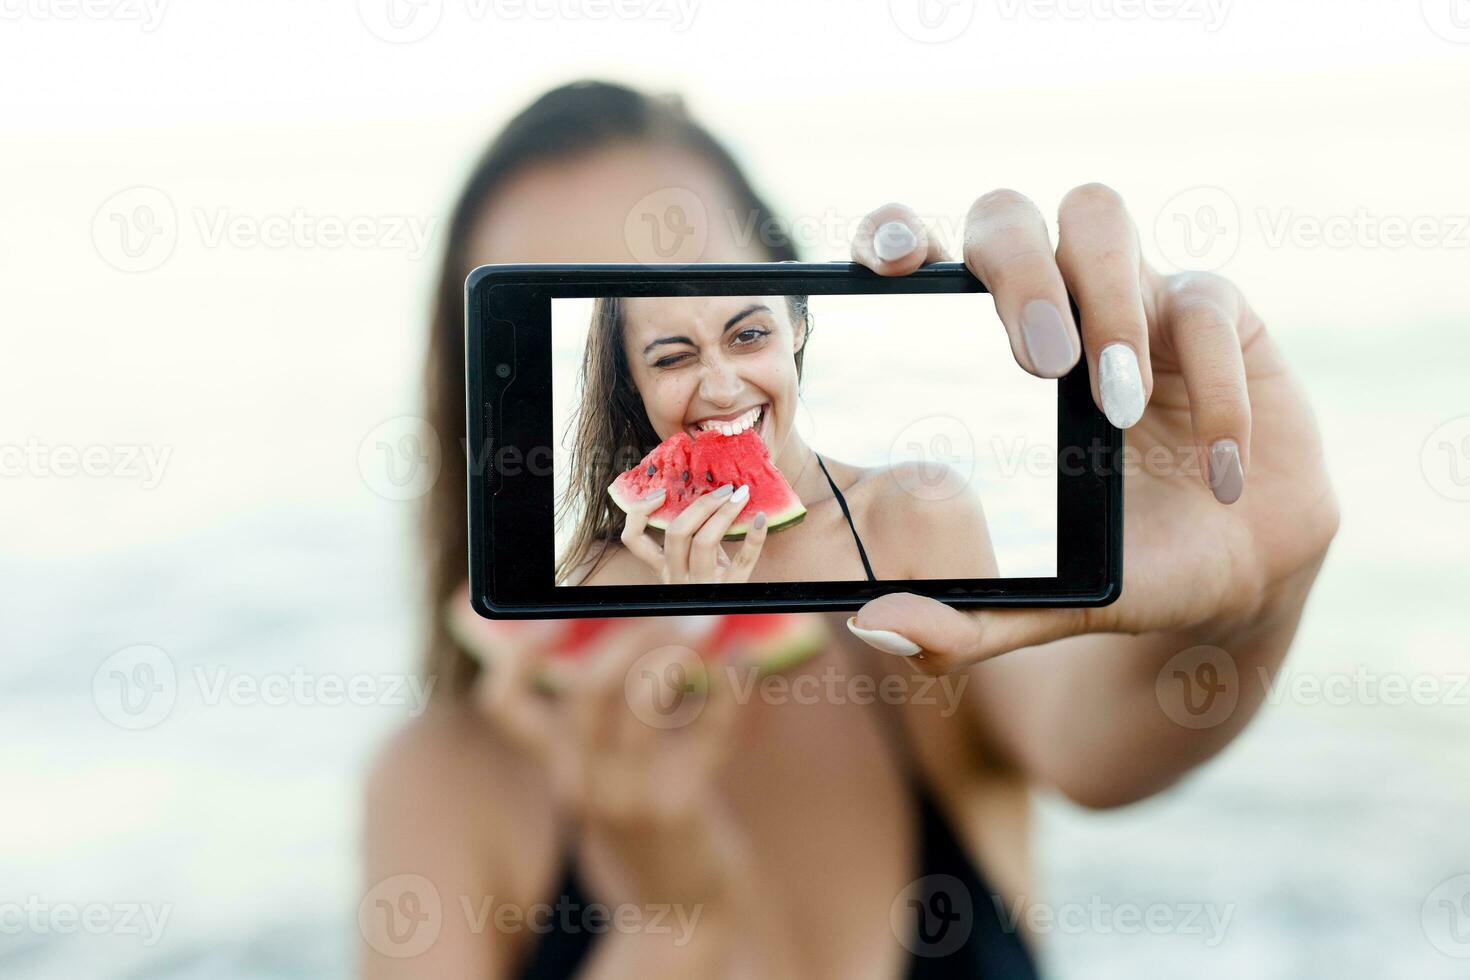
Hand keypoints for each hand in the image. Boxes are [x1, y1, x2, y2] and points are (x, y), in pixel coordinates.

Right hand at [448, 596, 749, 906]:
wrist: (680, 911)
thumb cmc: (646, 826)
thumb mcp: (605, 777)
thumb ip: (606, 721)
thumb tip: (634, 632)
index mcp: (558, 767)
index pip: (505, 705)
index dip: (516, 657)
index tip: (552, 618)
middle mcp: (581, 783)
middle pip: (587, 691)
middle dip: (626, 640)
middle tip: (662, 621)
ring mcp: (629, 798)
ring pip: (641, 704)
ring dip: (674, 656)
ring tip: (700, 635)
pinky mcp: (680, 809)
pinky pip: (707, 735)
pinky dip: (729, 691)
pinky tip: (743, 661)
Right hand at [617, 482, 769, 584]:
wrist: (724, 622)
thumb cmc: (706, 583)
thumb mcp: (687, 564)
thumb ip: (684, 538)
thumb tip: (692, 491)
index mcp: (663, 569)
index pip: (633, 540)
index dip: (640, 513)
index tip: (660, 492)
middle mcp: (678, 578)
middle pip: (677, 533)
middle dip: (699, 505)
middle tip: (722, 489)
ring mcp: (704, 584)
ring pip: (704, 542)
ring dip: (723, 513)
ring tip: (739, 496)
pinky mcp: (733, 588)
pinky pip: (743, 560)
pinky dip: (754, 537)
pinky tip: (762, 519)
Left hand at [845, 188, 1338, 670]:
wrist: (1235, 574)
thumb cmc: (1121, 563)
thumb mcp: (1041, 603)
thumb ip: (962, 621)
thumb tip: (872, 627)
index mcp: (984, 348)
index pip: (927, 254)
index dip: (898, 231)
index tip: (895, 263)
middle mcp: (1052, 299)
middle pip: (1008, 214)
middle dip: (1017, 272)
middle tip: (1038, 363)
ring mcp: (1130, 293)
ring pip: (1097, 216)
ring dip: (1108, 304)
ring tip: (1119, 408)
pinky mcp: (1217, 312)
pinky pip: (1206, 303)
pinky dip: (1214, 389)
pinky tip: (1217, 474)